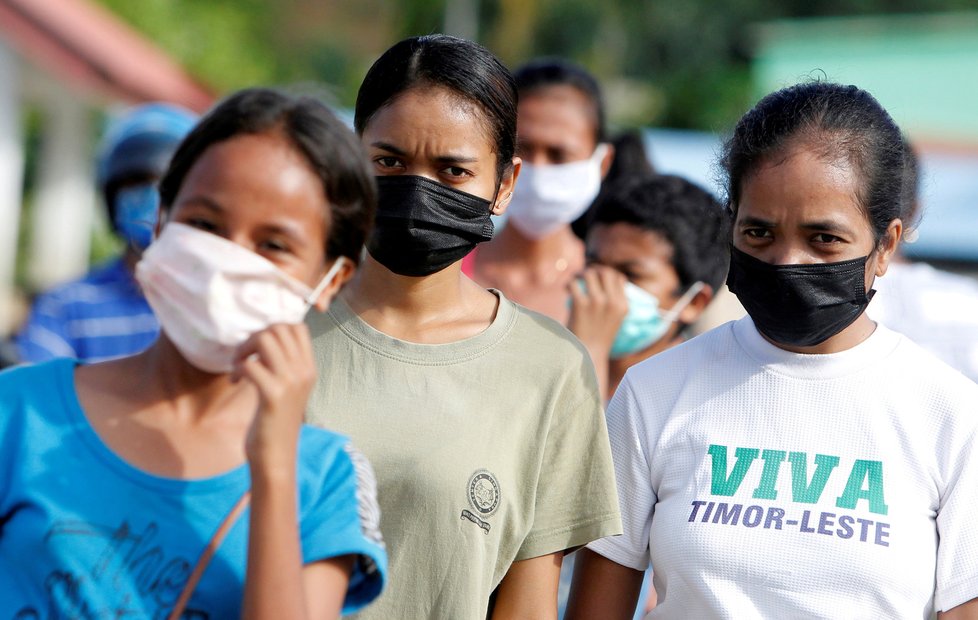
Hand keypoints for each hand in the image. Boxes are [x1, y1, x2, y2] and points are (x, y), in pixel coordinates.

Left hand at [232, 323, 315, 470]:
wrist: (276, 457)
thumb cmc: (275, 423)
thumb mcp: (287, 390)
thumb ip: (282, 365)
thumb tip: (263, 340)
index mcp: (309, 369)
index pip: (298, 327)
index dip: (273, 329)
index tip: (259, 349)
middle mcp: (304, 372)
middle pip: (278, 328)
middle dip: (254, 337)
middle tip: (244, 357)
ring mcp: (290, 382)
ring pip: (265, 339)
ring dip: (244, 349)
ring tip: (239, 366)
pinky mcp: (273, 395)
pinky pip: (251, 365)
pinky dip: (238, 368)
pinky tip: (235, 381)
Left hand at [567, 265, 628, 356]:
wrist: (586, 357)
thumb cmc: (597, 339)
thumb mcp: (613, 320)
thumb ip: (612, 301)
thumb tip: (601, 280)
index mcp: (623, 306)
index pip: (618, 277)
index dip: (606, 273)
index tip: (596, 277)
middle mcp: (612, 302)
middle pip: (605, 271)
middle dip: (594, 270)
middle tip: (584, 276)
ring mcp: (597, 302)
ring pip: (590, 274)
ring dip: (580, 274)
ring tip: (574, 280)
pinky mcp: (581, 304)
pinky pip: (574, 283)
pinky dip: (569, 284)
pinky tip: (566, 290)